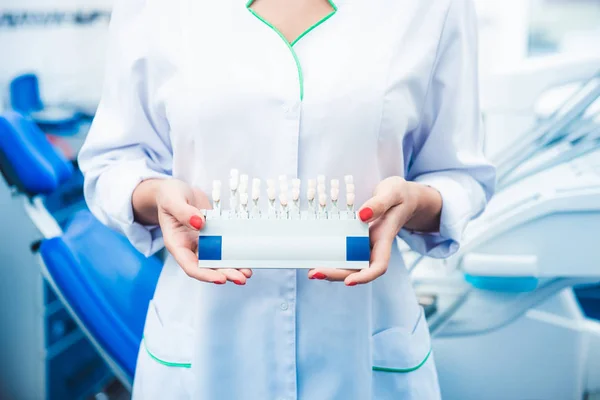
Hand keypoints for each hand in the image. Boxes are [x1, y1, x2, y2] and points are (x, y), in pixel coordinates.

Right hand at [153, 179, 251, 284]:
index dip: (205, 274)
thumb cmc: (169, 195)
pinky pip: (224, 248)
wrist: (177, 190)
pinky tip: (246, 259)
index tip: (220, 278)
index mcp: (177, 244)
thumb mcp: (172, 199)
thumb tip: (199, 224)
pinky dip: (234, 255)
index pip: (190, 266)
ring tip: (247, 273)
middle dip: (224, 274)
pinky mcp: (212, 236)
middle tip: (241, 278)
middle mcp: (190, 247)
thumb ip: (183, 212)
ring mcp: (202, 243)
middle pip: (207, 267)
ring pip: (217, 261)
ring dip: (232, 268)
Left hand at [308, 176, 433, 285]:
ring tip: (311, 270)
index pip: (379, 266)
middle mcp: (374, 247)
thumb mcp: (392, 192)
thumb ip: (379, 203)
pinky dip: (331, 258)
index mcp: (385, 239)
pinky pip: (344, 253)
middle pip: (358, 269)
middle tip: (314, 273)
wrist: (402, 197)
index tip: (348, 282)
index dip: (364, 276)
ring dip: (331, 270)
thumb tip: (361, 215)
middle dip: (337, 275)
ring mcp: (364, 245)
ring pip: (349, 265)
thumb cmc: (400, 194)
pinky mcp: (356, 240)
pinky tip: (316, 257)